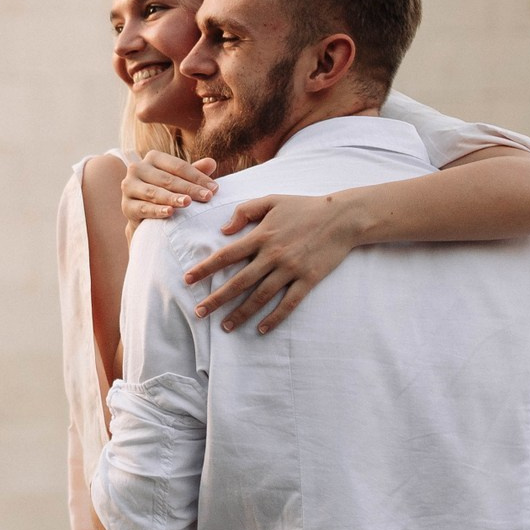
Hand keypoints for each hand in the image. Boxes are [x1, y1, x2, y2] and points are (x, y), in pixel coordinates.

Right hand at [121, 152, 217, 223]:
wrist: (145, 216)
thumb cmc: (167, 193)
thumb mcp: (182, 181)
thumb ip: (195, 172)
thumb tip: (211, 162)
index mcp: (153, 157)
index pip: (178, 166)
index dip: (197, 177)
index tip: (214, 189)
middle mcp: (137, 168)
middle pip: (167, 179)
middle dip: (189, 189)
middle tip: (207, 197)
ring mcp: (129, 187)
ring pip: (154, 192)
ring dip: (172, 198)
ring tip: (188, 202)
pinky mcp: (126, 206)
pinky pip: (143, 208)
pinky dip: (157, 210)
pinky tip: (170, 212)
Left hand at [183, 191, 372, 333]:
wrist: (342, 217)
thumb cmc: (305, 207)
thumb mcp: (271, 200)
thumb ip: (245, 211)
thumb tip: (224, 230)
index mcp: (261, 236)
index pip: (226, 256)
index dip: (205, 269)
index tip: (187, 280)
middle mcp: (272, 255)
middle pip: (239, 282)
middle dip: (217, 299)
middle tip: (199, 313)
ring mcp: (291, 269)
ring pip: (260, 296)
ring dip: (241, 313)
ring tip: (225, 326)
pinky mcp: (308, 280)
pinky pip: (288, 303)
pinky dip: (274, 318)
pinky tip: (261, 329)